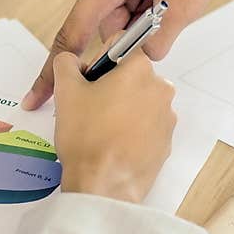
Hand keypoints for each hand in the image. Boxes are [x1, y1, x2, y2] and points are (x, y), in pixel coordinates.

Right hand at [52, 50, 175, 203]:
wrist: (102, 186)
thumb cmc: (86, 136)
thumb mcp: (66, 91)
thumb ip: (66, 63)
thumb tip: (70, 59)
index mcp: (140, 69)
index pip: (120, 47)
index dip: (99, 62)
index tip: (88, 82)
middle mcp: (161, 89)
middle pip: (131, 76)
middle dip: (111, 86)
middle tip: (89, 109)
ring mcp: (167, 118)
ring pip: (139, 102)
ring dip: (121, 109)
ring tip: (99, 130)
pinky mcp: (166, 143)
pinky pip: (146, 127)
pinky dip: (131, 130)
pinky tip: (112, 144)